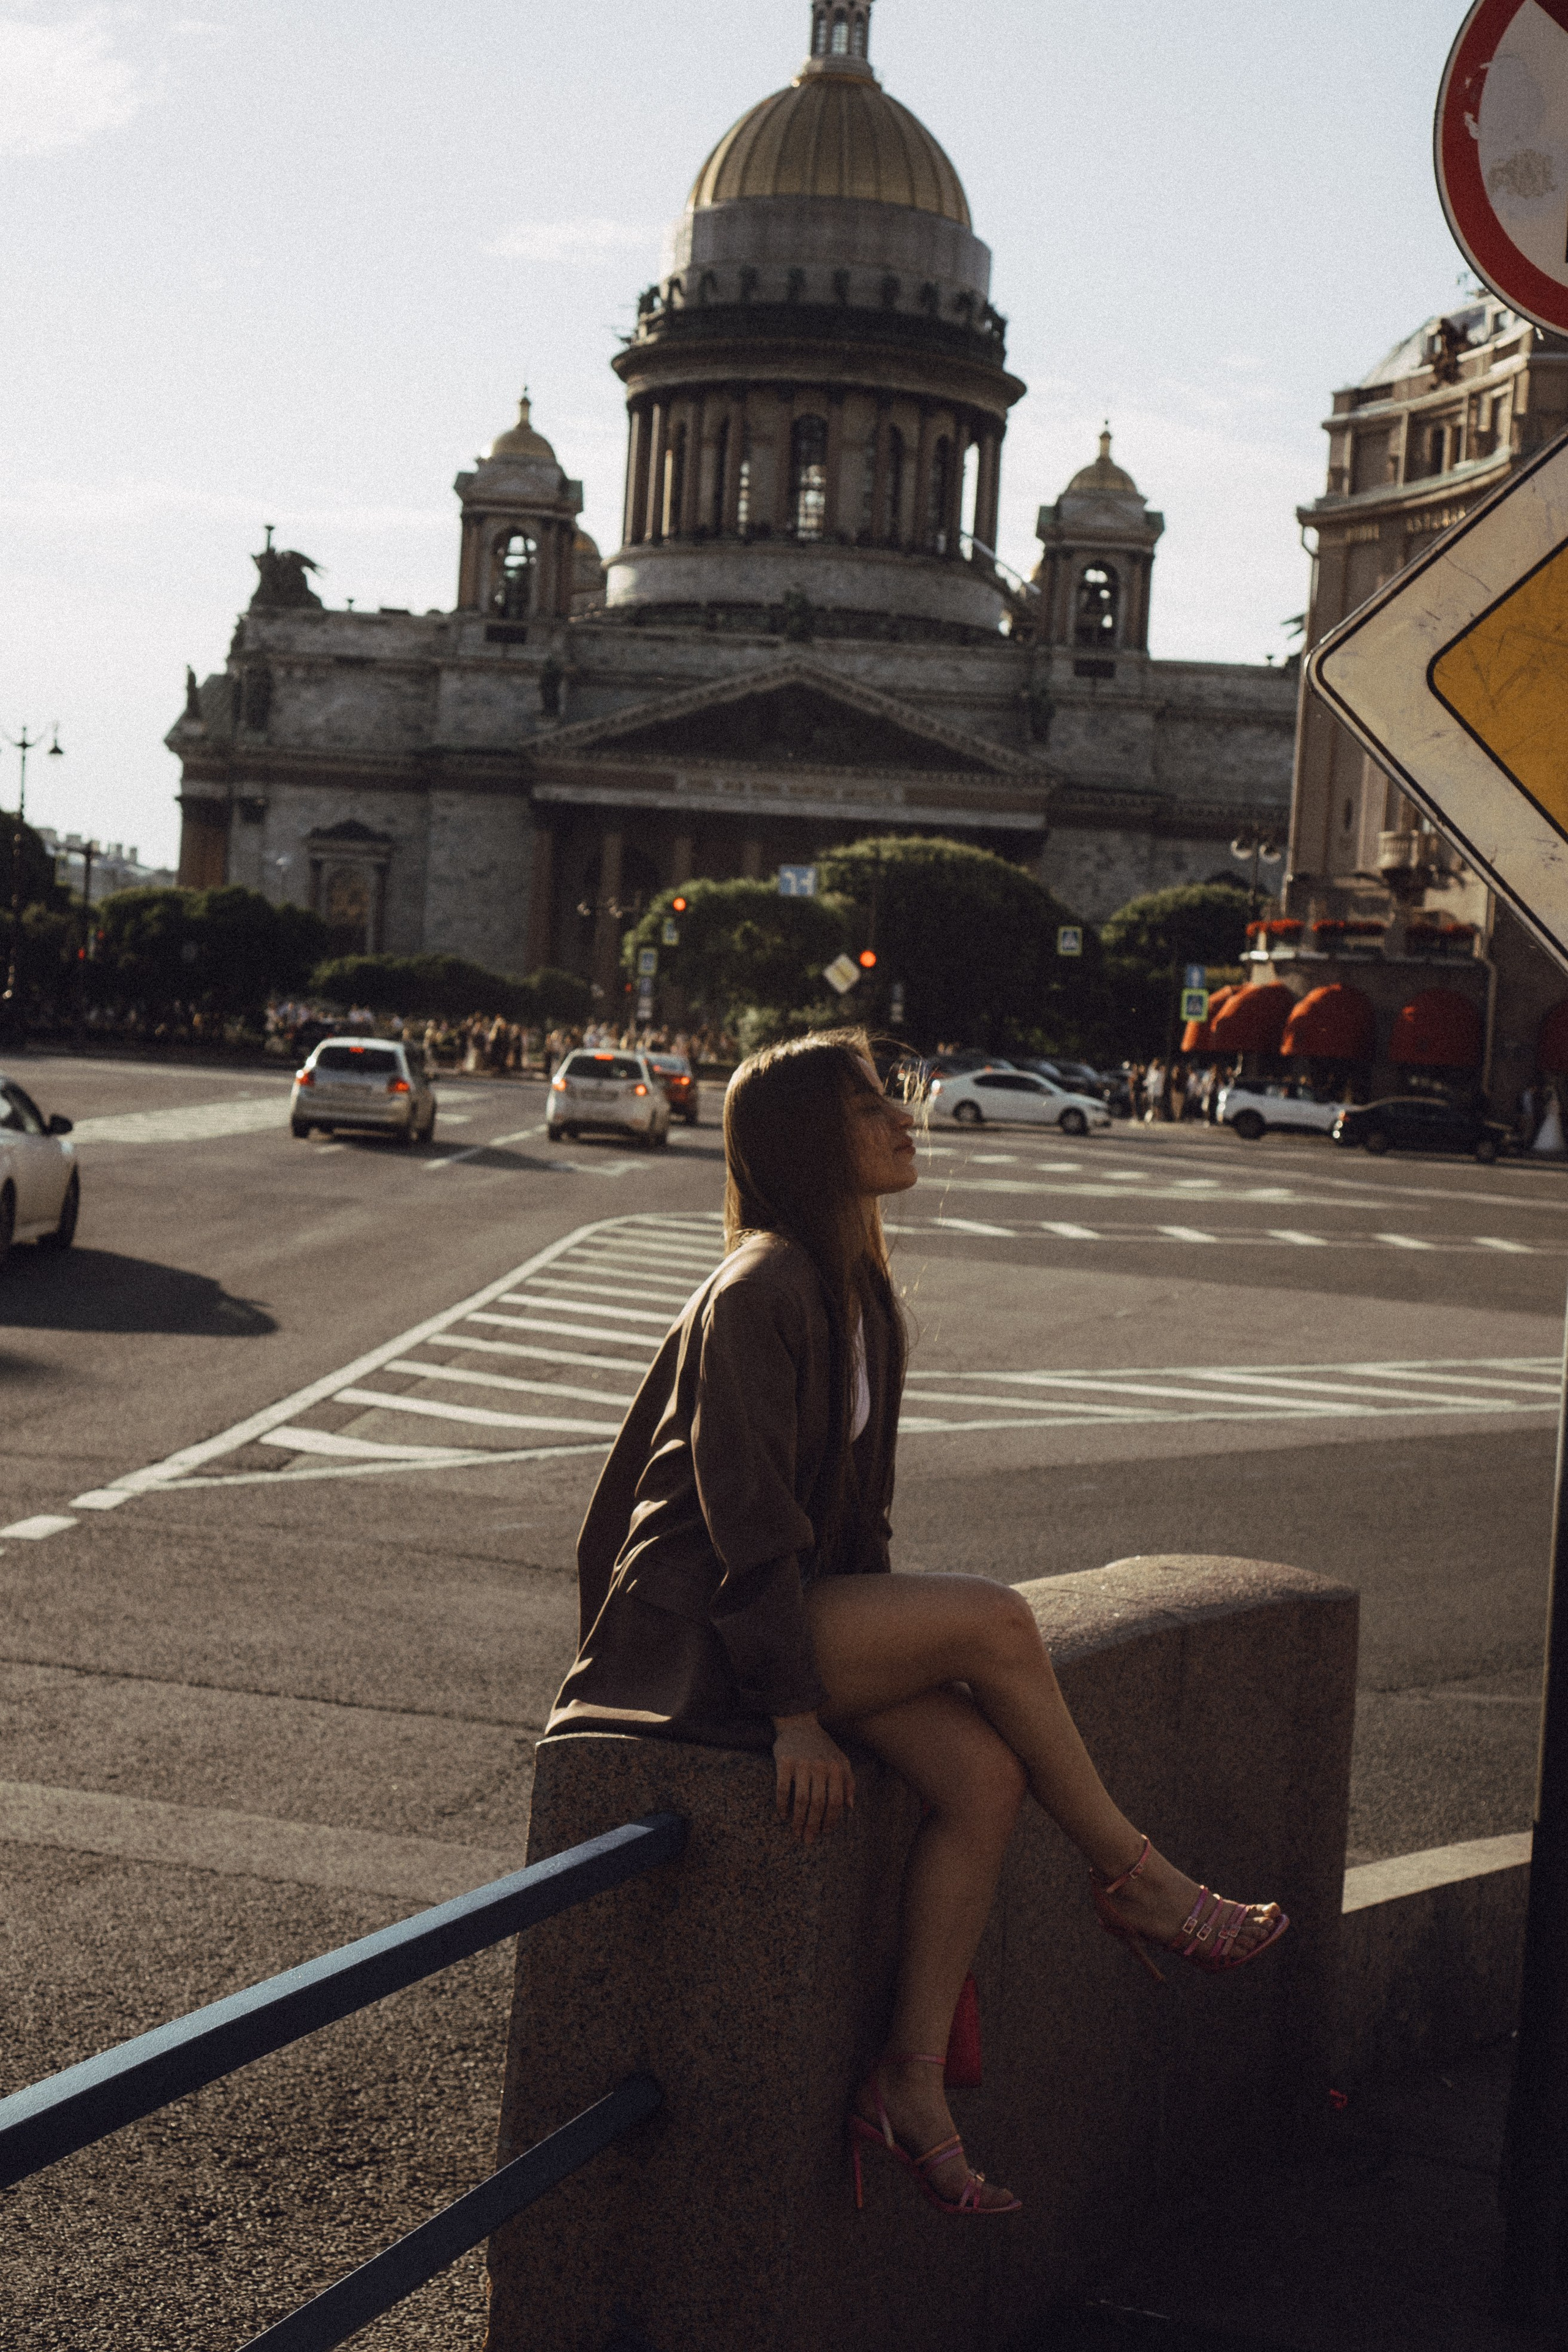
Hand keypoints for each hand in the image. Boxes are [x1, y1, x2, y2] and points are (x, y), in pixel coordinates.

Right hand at [772, 1713, 855, 1845]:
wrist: (798, 1722)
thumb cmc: (821, 1745)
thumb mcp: (840, 1759)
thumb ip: (848, 1781)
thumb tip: (850, 1807)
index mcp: (835, 1767)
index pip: (836, 1800)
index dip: (832, 1818)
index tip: (825, 1831)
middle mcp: (819, 1766)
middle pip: (818, 1803)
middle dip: (814, 1824)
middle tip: (808, 1840)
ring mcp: (801, 1763)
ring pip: (801, 1799)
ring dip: (799, 1819)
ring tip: (796, 1832)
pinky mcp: (784, 1761)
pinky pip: (782, 1788)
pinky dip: (782, 1804)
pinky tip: (783, 1815)